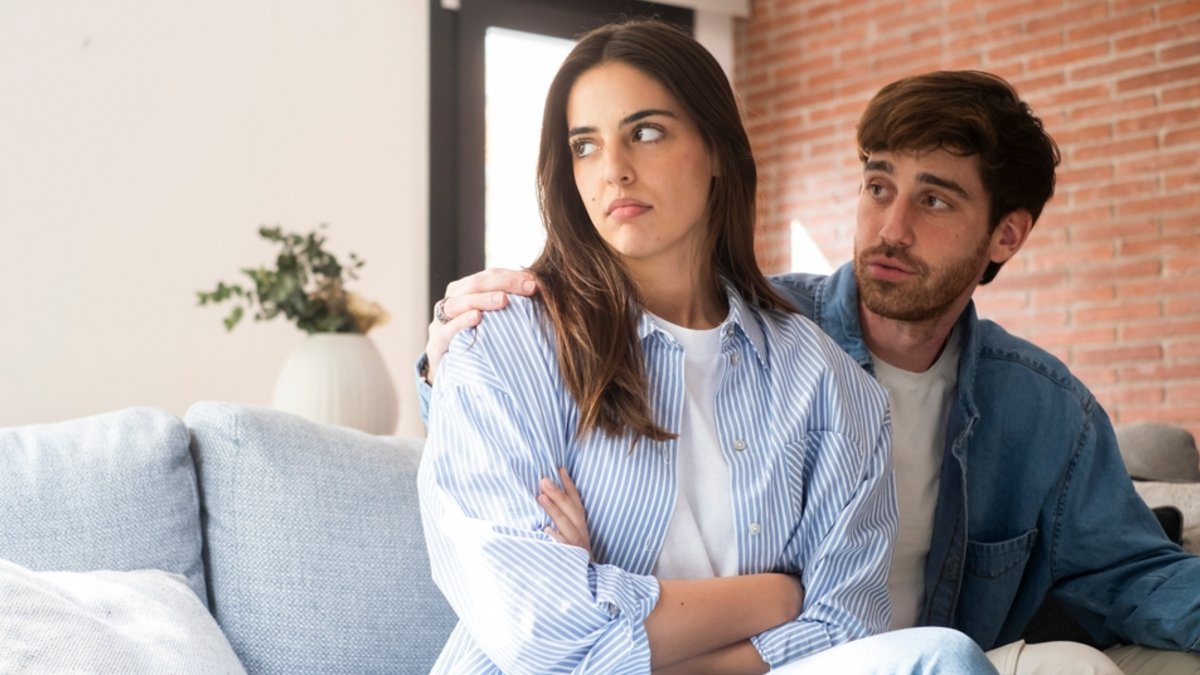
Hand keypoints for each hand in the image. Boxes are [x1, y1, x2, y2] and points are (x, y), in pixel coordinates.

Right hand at [424, 268, 538, 383]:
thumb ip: (510, 306)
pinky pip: (447, 329)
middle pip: (474, 284)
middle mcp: (451, 301)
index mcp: (465, 291)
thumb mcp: (494, 323)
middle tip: (529, 287)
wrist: (452, 373)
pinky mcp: (436, 343)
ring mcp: (441, 322)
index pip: (488, 276)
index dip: (512, 276)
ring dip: (483, 299)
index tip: (536, 282)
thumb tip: (540, 290)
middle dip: (504, 283)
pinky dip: (461, 321)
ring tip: (504, 300)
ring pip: (458, 303)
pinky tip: (477, 318)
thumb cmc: (478, 344)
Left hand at [539, 467, 592, 560]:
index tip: (560, 468)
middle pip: (571, 511)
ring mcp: (576, 547)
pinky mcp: (572, 561)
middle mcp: (581, 534)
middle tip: (544, 479)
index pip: (576, 502)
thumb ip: (563, 520)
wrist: (586, 584)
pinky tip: (546, 530)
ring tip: (541, 496)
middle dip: (558, 494)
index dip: (569, 485)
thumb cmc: (574, 557)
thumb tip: (545, 499)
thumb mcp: (571, 536)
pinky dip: (557, 539)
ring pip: (566, 527)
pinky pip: (564, 549)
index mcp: (581, 526)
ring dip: (555, 511)